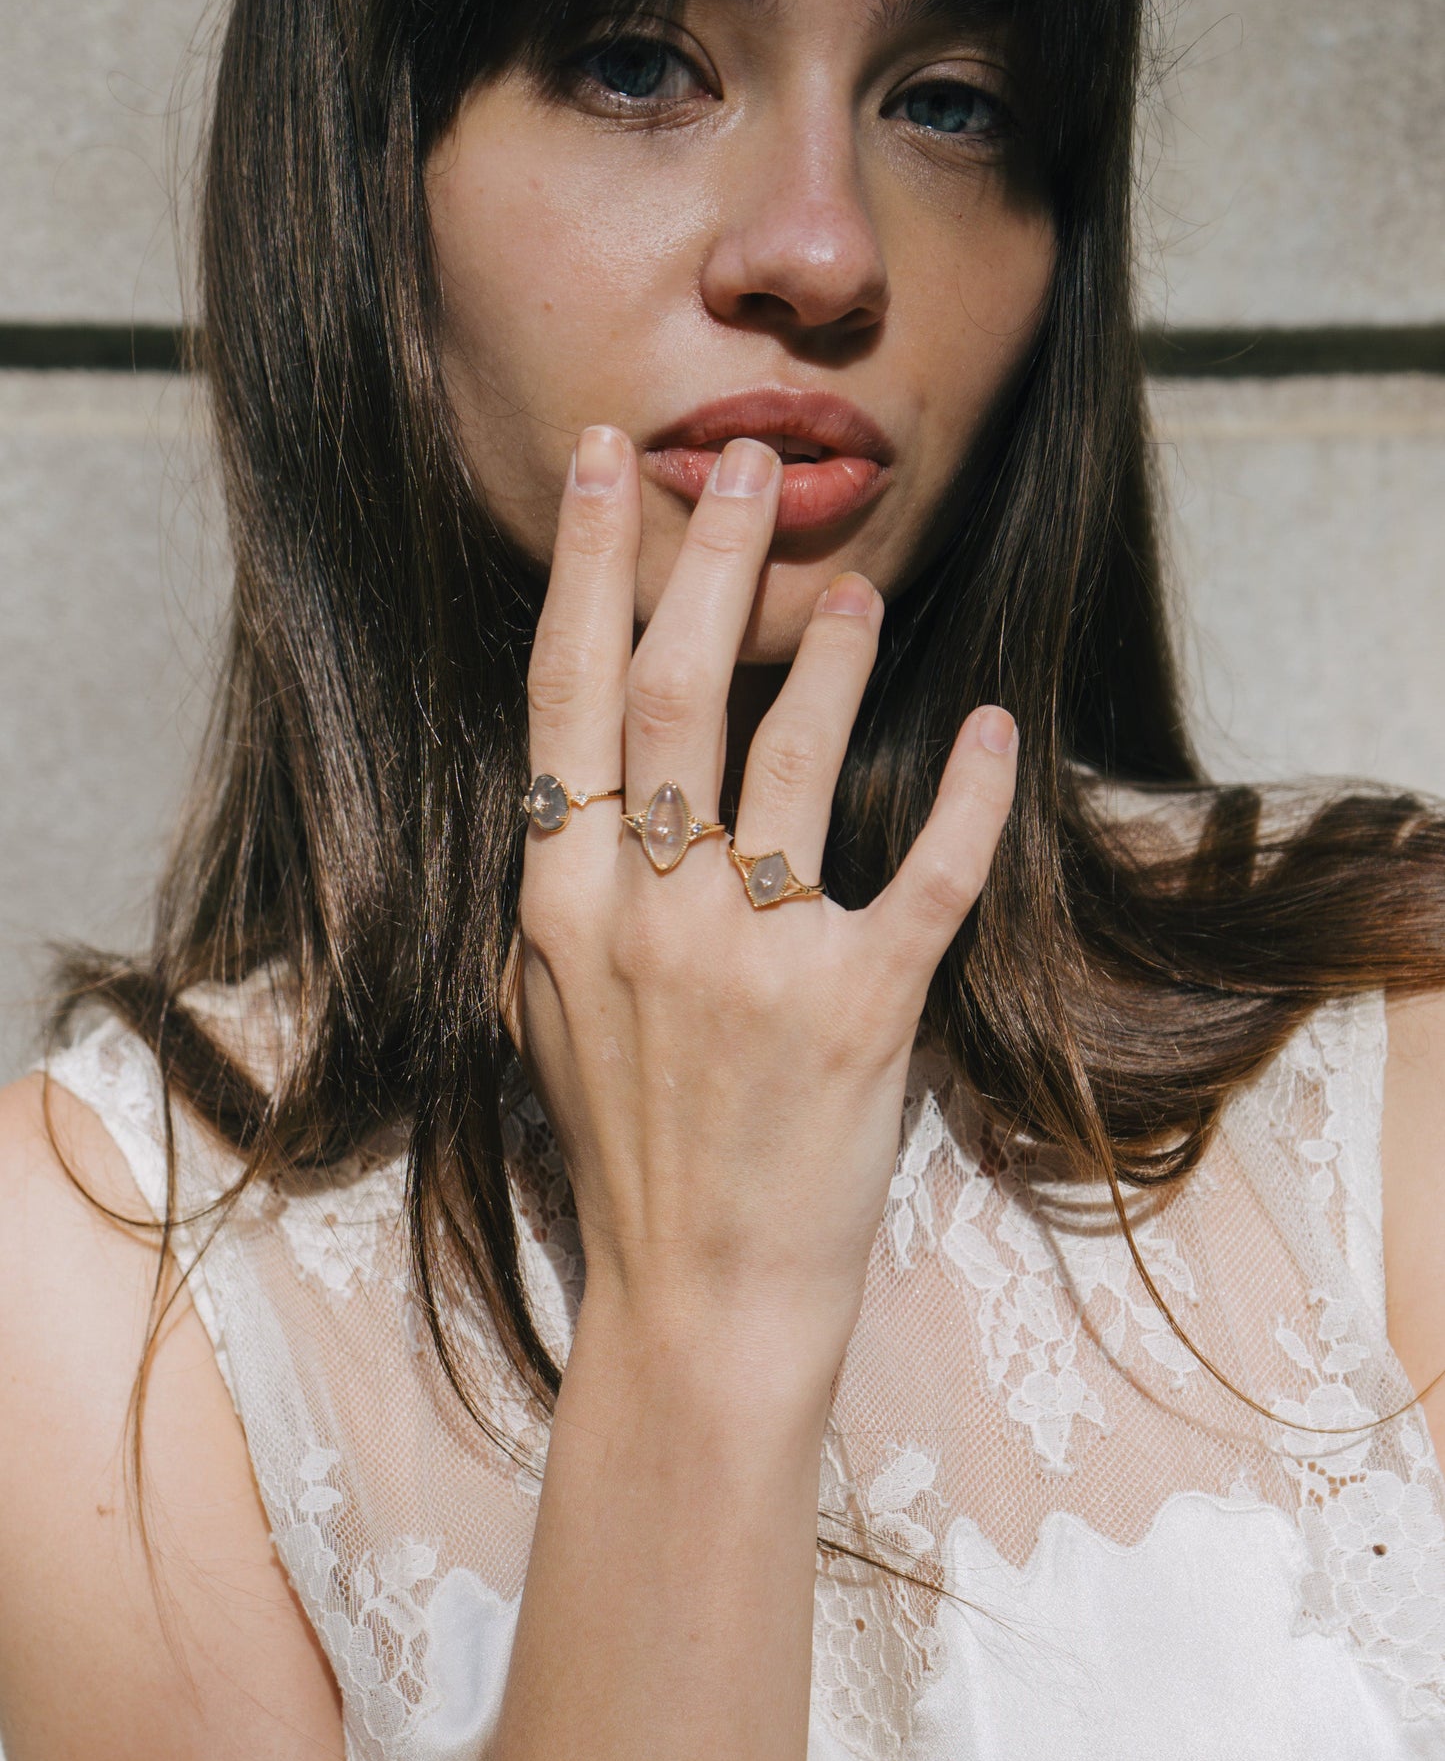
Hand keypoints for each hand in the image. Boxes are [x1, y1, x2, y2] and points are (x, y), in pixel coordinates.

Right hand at [518, 425, 1016, 1389]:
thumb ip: (562, 892)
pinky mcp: (858, 1012)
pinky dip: (966, 796)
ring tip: (859, 586)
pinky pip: (928, 874)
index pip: (562, 698)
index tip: (604, 466)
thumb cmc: (626, 1153)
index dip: (584, 568)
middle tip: (747, 461)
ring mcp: (752, 963)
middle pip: (670, 690)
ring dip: (830, 653)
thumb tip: (577, 785)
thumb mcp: (548, 1013)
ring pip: (794, 757)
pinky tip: (989, 730)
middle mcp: (645, 916)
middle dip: (708, 556)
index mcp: (560, 907)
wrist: (699, 1299)